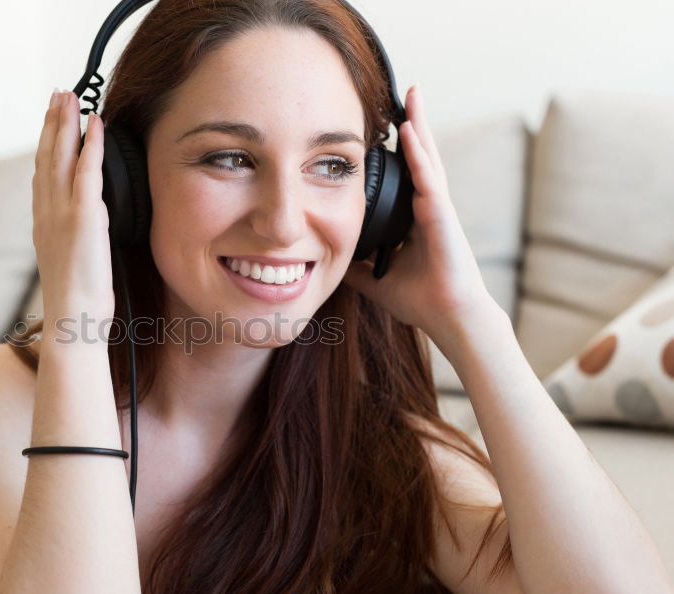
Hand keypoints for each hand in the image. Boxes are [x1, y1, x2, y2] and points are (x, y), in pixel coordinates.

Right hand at [32, 90, 114, 339]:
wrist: (72, 322)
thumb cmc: (78, 304)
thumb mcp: (72, 264)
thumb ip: (75, 239)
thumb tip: (87, 229)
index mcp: (43, 225)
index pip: (43, 175)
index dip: (46, 144)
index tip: (51, 121)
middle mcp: (46, 214)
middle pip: (46, 157)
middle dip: (51, 122)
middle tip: (58, 95)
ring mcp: (62, 214)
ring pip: (60, 157)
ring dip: (66, 123)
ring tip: (70, 97)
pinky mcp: (83, 218)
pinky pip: (87, 172)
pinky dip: (91, 145)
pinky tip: (96, 125)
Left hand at [341, 84, 498, 346]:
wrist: (448, 318)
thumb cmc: (420, 300)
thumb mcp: (374, 278)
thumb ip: (356, 265)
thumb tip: (327, 259)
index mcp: (416, 219)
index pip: (406, 175)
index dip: (398, 149)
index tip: (383, 125)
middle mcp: (429, 208)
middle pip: (419, 157)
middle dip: (412, 124)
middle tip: (404, 93)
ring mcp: (438, 209)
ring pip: (427, 158)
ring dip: (419, 125)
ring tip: (413, 94)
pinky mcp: (443, 216)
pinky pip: (429, 178)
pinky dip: (419, 154)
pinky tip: (410, 130)